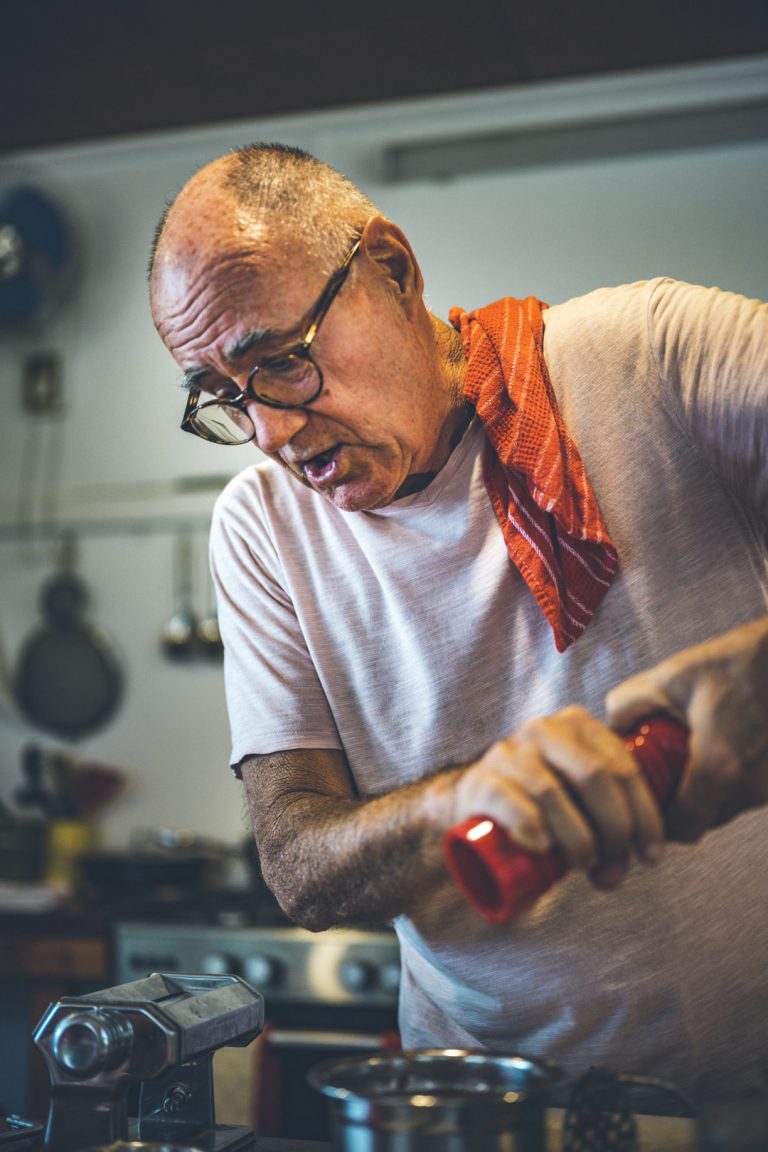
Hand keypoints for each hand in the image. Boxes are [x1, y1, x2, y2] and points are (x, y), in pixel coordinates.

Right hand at [452, 706, 664, 889]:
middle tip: (613, 859)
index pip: (623, 766)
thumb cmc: (543, 807)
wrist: (479, 806)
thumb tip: (613, 876)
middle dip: (614, 825)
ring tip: (583, 862)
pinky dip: (529, 825)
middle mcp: (542, 730)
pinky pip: (508, 800)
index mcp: (577, 725)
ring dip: (575, 836)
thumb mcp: (583, 809)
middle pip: (593, 775)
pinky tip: (543, 847)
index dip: (644, 814)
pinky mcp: (480, 780)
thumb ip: (608, 839)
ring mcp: (507, 753)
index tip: (651, 855)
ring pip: (551, 792)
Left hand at [605, 616, 767, 841]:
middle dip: (677, 807)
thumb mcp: (672, 676)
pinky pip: (746, 793)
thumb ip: (630, 704)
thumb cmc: (735, 662)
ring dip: (704, 795)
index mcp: (719, 766)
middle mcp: (751, 785)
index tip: (642, 801)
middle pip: (704, 822)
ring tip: (686, 758)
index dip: (656, 823)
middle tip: (657, 777)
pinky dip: (728, 783)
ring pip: (726, 809)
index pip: (682, 828)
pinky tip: (715, 750)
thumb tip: (611, 730)